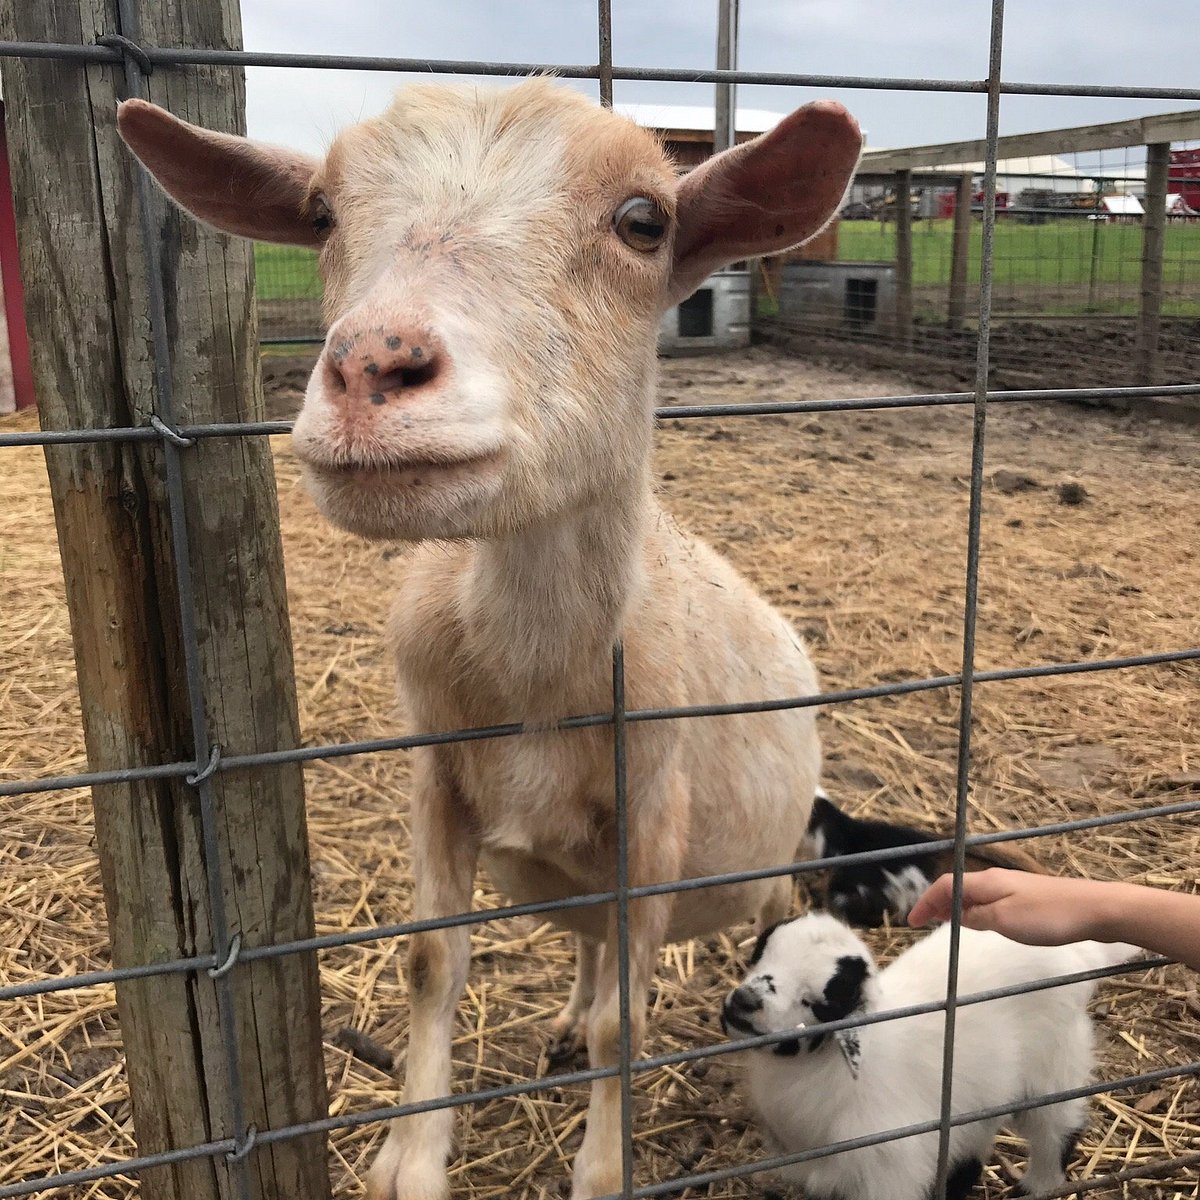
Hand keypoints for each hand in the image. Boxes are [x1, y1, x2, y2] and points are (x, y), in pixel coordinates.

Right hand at [907, 869, 1117, 945]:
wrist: (1096, 910)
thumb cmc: (1049, 916)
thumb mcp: (1005, 921)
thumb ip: (977, 918)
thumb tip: (958, 915)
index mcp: (987, 882)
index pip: (945, 886)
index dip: (926, 902)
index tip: (911, 921)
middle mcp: (996, 880)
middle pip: (957, 886)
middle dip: (937, 902)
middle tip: (923, 922)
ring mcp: (1013, 887)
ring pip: (973, 893)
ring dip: (955, 906)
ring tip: (945, 922)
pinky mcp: (1028, 898)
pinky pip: (989, 900)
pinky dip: (974, 909)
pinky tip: (981, 922)